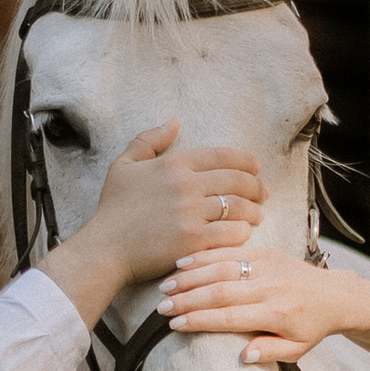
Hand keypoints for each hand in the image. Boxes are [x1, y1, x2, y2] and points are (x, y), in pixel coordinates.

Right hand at [41, 120, 266, 326]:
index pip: (221, 156)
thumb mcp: (125, 165)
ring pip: (238, 207)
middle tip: (264, 193)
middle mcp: (186, 185)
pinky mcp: (194, 241)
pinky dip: (243, 232)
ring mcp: (191, 214)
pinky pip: (231, 233)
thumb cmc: (113, 209)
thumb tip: (175, 121)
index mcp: (173, 164)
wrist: (105, 248)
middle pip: (236, 180)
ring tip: (258, 214)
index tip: (256, 168)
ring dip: (254, 210)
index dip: (245, 161)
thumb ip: (150, 140)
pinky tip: (244, 233)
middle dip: (256, 186)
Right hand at [166, 242, 346, 368]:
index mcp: (277, 313)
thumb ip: (270, 351)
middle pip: (220, 292)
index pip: (230, 317)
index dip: (200, 320)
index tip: (175, 325)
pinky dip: (205, 257)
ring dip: (190, 278)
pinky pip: (230, 251)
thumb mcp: (297, 349)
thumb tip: (243, 357)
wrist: (335, 294)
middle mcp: (270, 287)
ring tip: (166, 288)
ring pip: (221, 269)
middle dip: (187, 300)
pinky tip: (183, 264)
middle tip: (161, 307)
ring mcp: (267, 265)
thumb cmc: (311, 326)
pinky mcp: (265, 252)